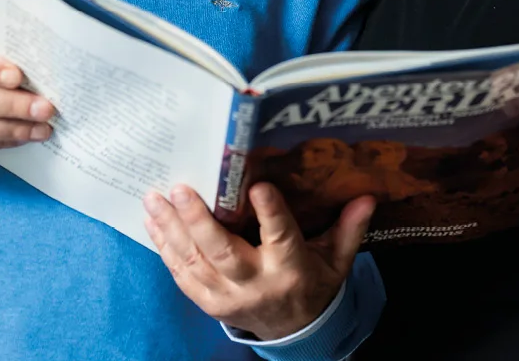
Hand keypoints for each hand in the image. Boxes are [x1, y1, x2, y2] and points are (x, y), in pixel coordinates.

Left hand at [143, 182, 373, 340]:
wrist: (295, 333)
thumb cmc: (314, 282)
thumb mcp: (337, 260)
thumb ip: (348, 228)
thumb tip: (367, 196)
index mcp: (290, 269)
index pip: (280, 238)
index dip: (270, 213)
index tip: (257, 186)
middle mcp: (256, 284)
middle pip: (223, 252)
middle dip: (199, 220)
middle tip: (180, 188)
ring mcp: (228, 297)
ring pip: (194, 262)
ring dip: (171, 228)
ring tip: (154, 197)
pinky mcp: (208, 303)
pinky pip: (181, 275)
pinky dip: (164, 247)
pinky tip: (152, 220)